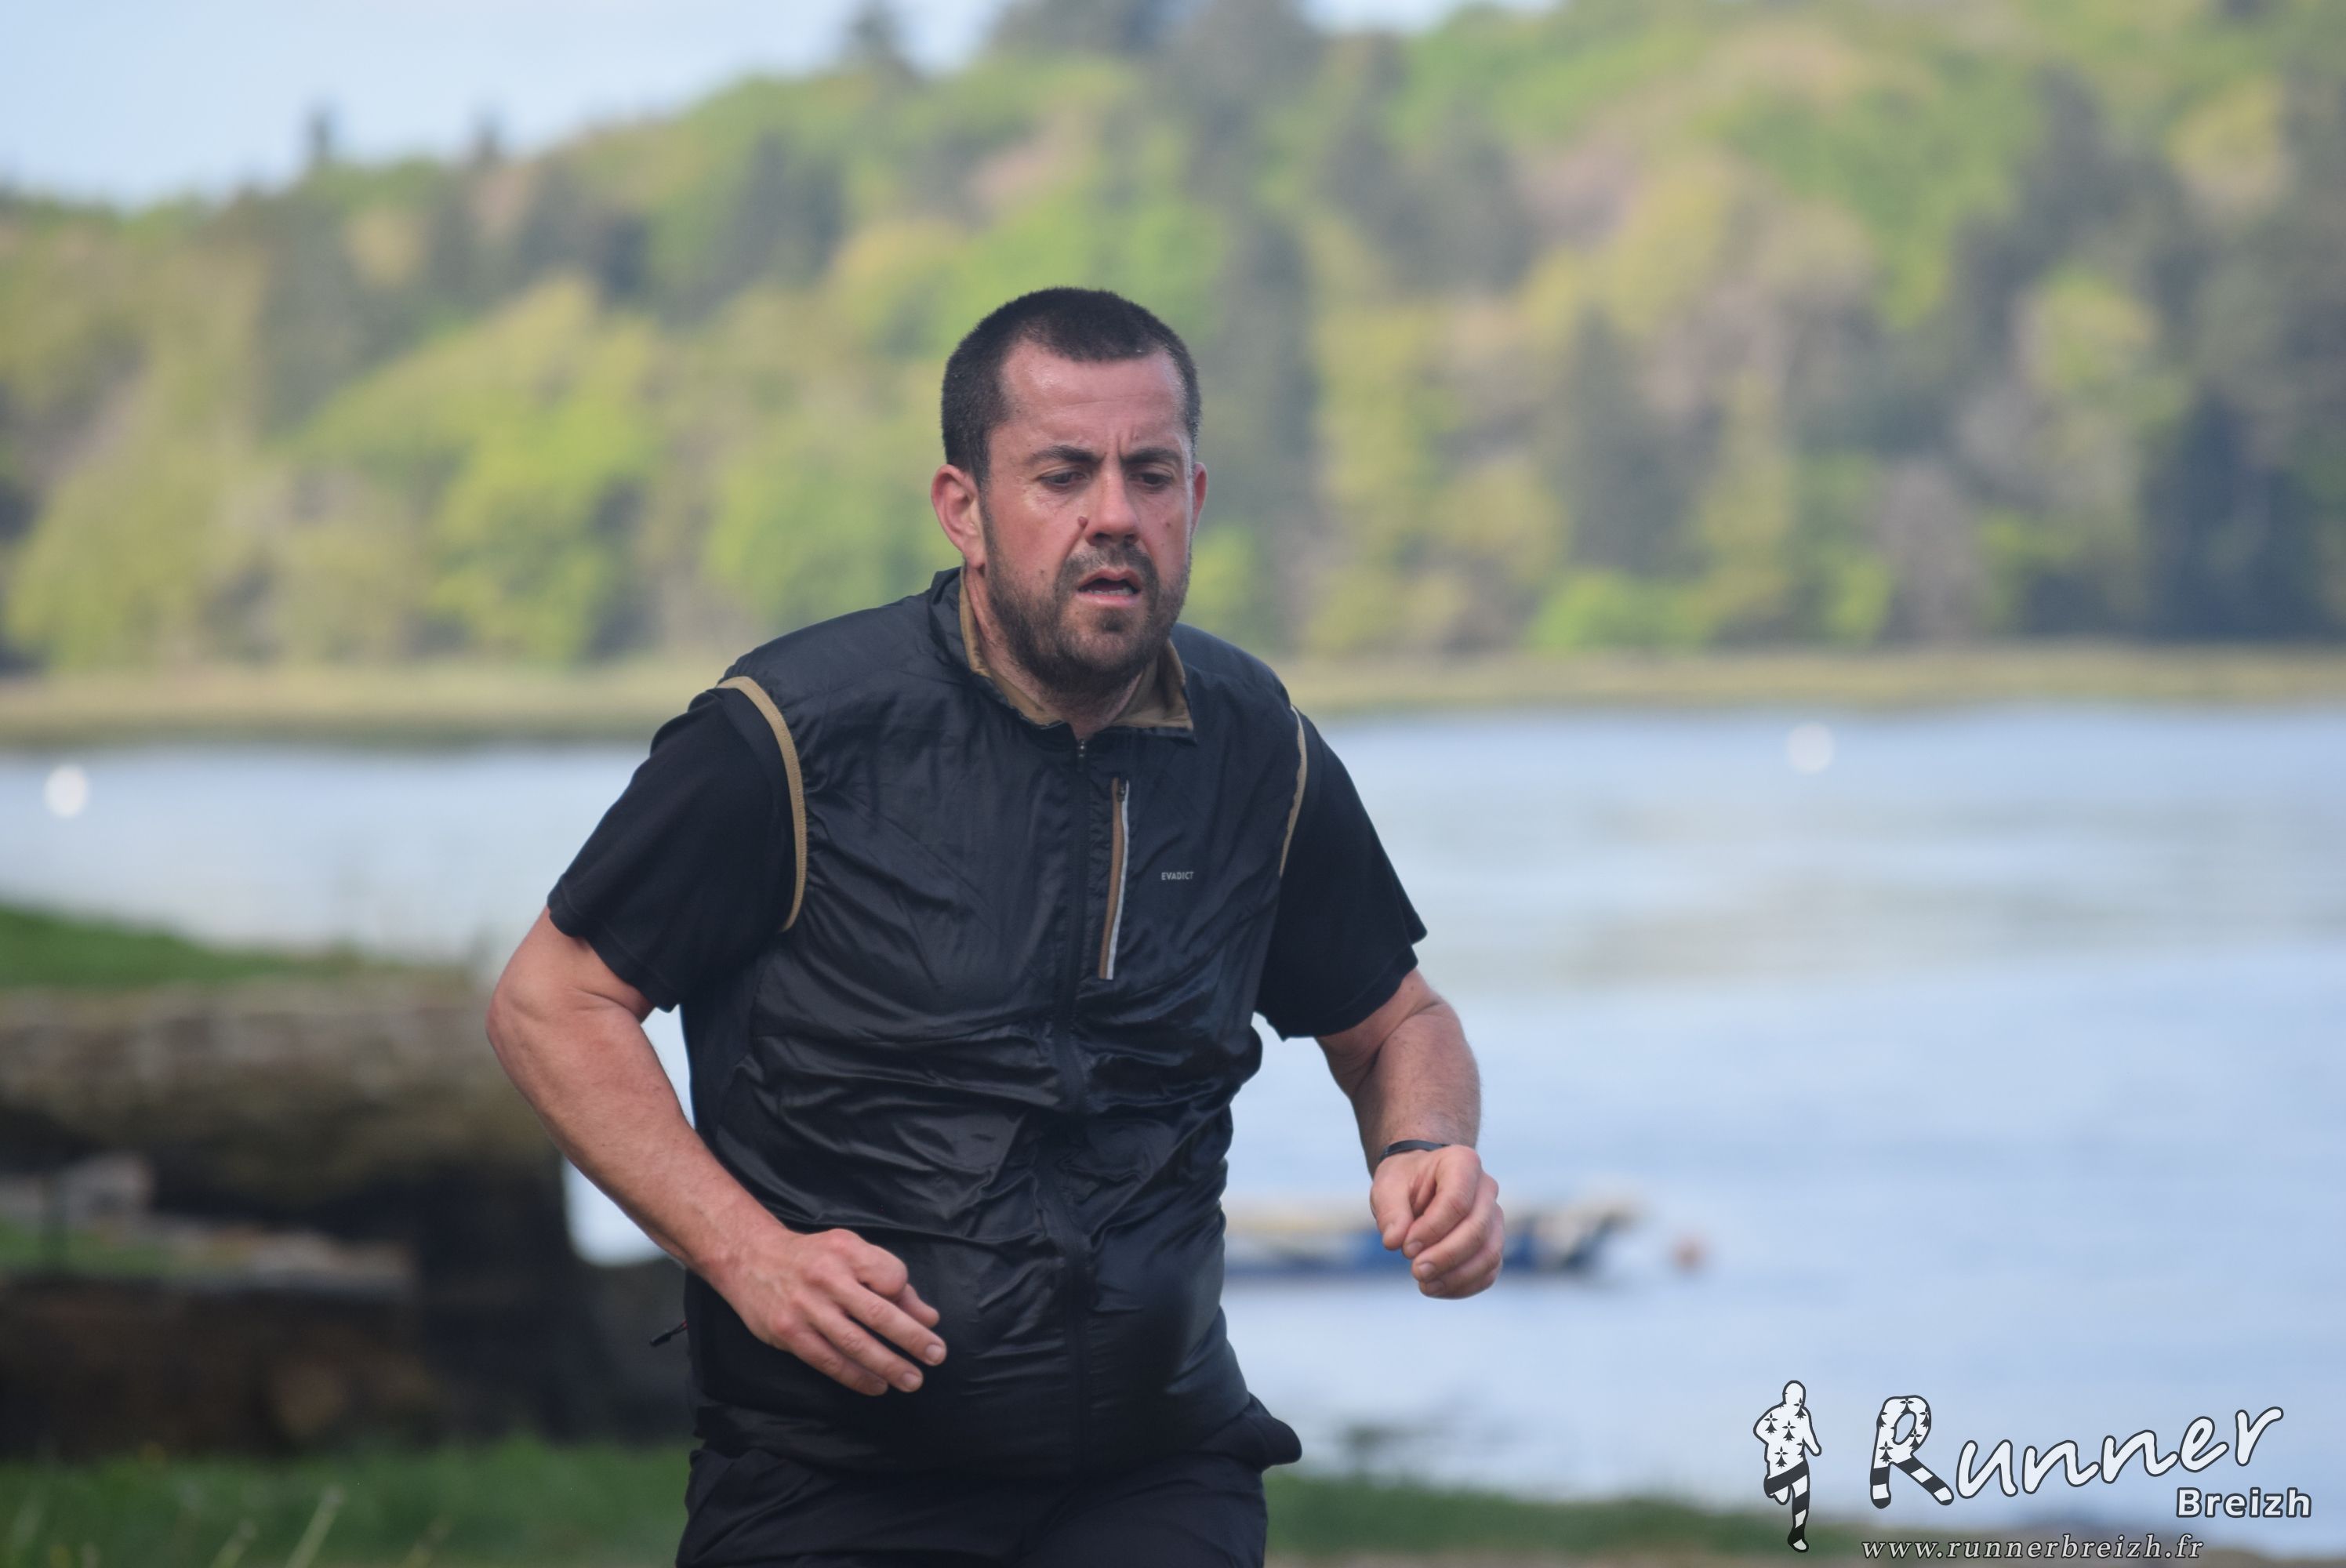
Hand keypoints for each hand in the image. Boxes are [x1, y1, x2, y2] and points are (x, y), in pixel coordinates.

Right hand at [712, 1220, 946, 1395]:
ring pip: (854, 1343)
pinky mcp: (789, 1333)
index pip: (891, 1277)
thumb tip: (929, 1317)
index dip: (908, 1298)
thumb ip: (889, 1279)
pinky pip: (828, 1360)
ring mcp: (805, 1307)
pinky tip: (877, 1386)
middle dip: (911, 1338)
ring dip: (888, 1365)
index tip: (920, 1316)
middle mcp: (826, 1277)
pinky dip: (855, 1376)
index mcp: (847, 1251)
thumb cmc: (812, 1257)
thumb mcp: (850, 1252)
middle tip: (937, 1356)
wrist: (748, 1259)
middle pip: (877, 1313)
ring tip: (912, 1380)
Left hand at [1371, 1145, 1502, 1298]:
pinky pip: (1489, 1270)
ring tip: (1425, 1285)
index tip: (1405, 1248)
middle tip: (1416, 1272)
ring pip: (1490, 1253)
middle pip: (1477, 1229)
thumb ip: (1390, 1211)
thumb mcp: (1387, 1186)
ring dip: (1457, 1276)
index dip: (1432, 1230)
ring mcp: (1494, 1216)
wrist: (1419, 1184)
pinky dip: (1465, 1285)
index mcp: (1462, 1163)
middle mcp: (1486, 1188)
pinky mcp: (1493, 1242)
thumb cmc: (1404, 1182)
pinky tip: (1436, 1288)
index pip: (1457, 1201)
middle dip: (1446, 1256)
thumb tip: (1394, 1242)